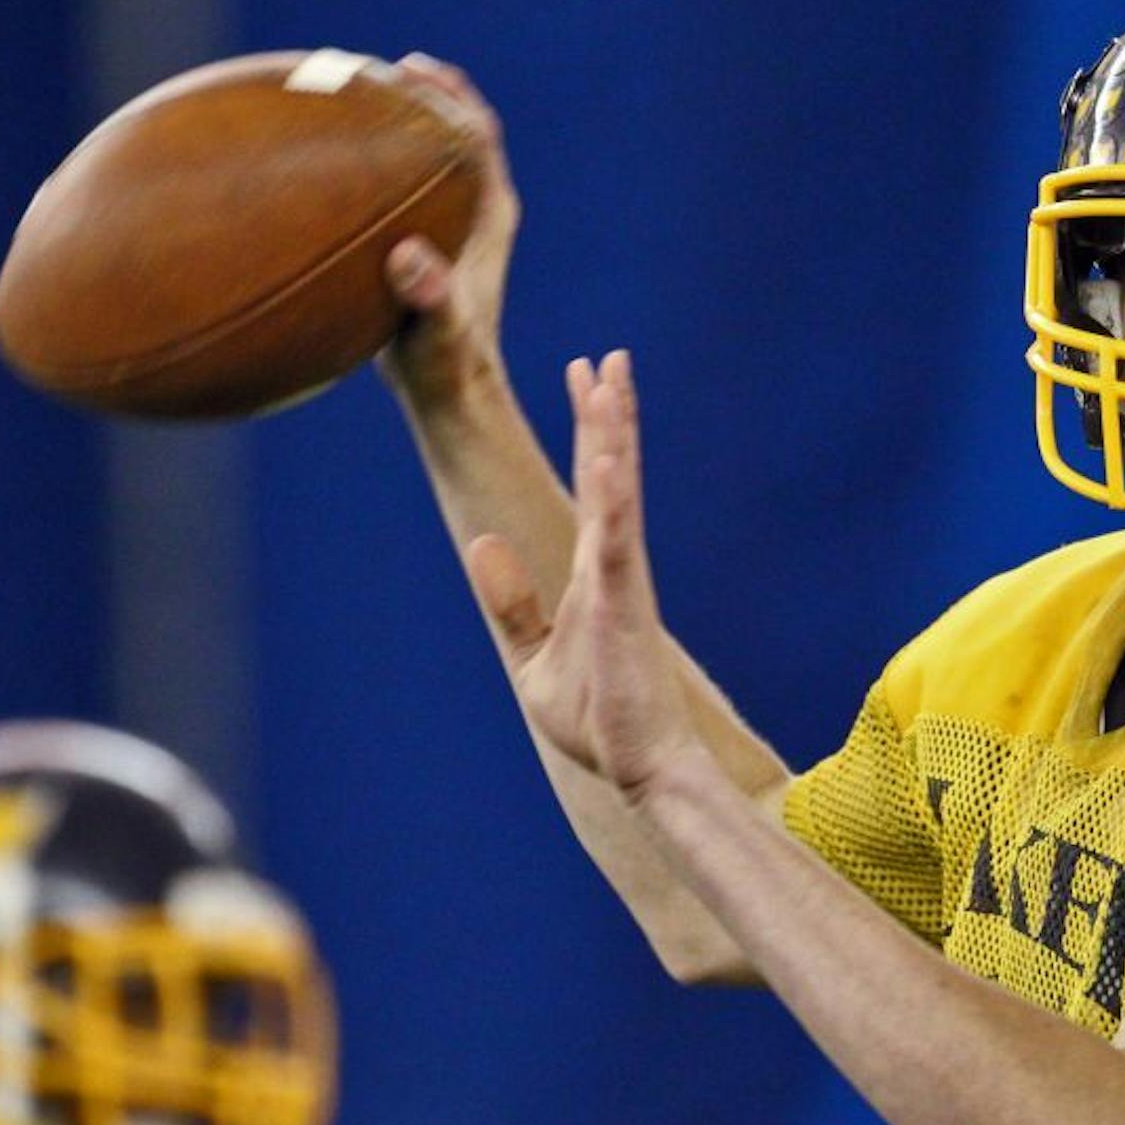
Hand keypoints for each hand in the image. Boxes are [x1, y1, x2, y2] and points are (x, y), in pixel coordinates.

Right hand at [376, 53, 520, 409]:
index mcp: (489, 214)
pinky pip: (398, 192)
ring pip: (426, 161)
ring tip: (346, 99)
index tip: (411, 70)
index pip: (477, 134)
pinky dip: (370, 170)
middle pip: (453, 134)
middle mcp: (474, 212)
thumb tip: (409, 257)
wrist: (449, 392)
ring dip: (395, 129)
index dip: (450, 96)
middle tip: (371, 70)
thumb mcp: (439, 328)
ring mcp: (449, 228)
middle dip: (419, 98)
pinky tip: (321, 166)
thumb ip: (431, 293)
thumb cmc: (447, 362)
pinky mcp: (422, 247)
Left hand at [465, 351, 700, 797]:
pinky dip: (612, 496)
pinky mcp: (625, 606)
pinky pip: (618, 540)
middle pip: (612, 471)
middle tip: (608, 355)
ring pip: (618, 491)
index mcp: (596, 572)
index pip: (595, 484)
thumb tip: (484, 542)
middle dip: (608, 412)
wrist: (640, 770)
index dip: (592, 427)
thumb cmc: (599, 720)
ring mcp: (623, 582)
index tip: (585, 372)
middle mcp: (614, 565)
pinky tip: (604, 455)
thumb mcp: (531, 655)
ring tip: (612, 379)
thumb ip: (512, 599)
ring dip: (614, 435)